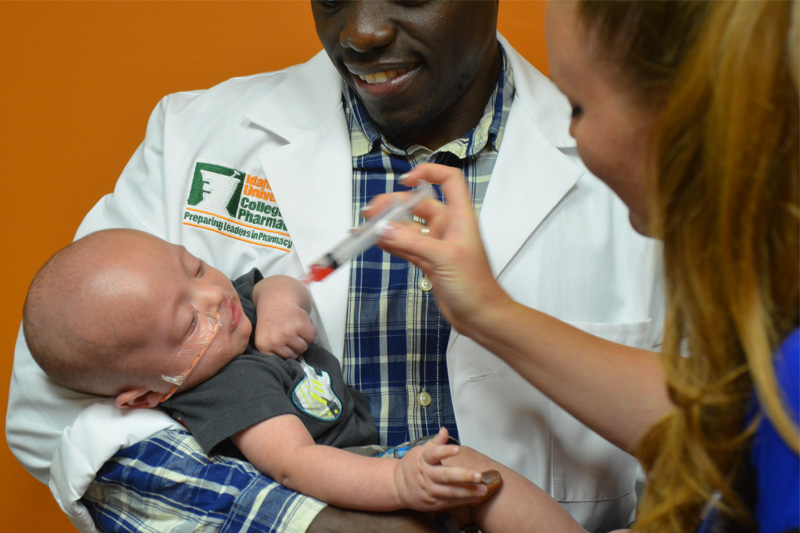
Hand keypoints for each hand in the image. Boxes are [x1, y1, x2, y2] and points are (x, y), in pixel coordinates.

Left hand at [252, 275, 316, 358]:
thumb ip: (275, 352)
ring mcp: (288, 333)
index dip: (286, 349)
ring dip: (303, 337)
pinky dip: (310, 330)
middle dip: (295, 343)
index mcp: (264, 346)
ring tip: (294, 326)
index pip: (284, 360)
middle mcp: (275, 341)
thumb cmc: (272, 319)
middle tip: (289, 331)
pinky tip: (300, 322)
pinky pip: (312, 337)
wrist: (277, 298)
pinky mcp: (300, 325)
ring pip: (304, 346)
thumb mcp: (265, 338)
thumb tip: (291, 367)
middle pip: (295, 354)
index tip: (282, 340)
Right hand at [366, 163, 512, 332]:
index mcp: (460, 217)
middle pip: (418, 205)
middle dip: (394, 205)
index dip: (429, 173)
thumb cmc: (475, 287)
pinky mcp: (428, 261)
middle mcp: (448, 227)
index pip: (449, 181)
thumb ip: (412, 242)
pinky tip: (376, 241)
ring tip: (366, 226)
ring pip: (408, 227)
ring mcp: (437, 244)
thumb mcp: (444, 259)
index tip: (405, 180)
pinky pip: (405, 246)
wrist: (480, 316)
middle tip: (371, 212)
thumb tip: (384, 229)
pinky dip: (391, 243)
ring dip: (388, 225)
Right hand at [393, 427, 487, 510]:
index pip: (434, 453)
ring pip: (450, 492)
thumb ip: (435, 442)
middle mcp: (427, 475)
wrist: (397, 486)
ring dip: (468, 491)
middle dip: (463, 476)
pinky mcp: (432, 503)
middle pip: (446, 476)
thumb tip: (445, 430)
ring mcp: (429, 490)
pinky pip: (450, 502)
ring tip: (483, 489)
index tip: (457, 449)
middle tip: (478, 476)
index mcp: (423, 459)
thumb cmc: (412, 466)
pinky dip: (463, 500)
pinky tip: (475, 497)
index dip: (445, 451)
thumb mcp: (420, 451)